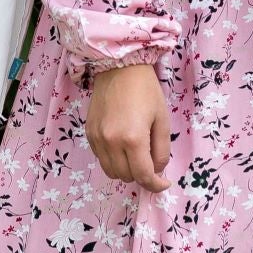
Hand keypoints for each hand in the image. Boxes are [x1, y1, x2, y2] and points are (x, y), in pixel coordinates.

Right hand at [86, 62, 170, 193]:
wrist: (118, 67)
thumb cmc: (146, 90)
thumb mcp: (162, 119)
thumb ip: (162, 150)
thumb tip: (156, 170)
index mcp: (133, 139)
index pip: (143, 176)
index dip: (155, 185)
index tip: (163, 183)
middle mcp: (111, 142)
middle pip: (126, 176)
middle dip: (141, 175)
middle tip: (150, 160)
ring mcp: (97, 139)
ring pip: (111, 172)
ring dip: (126, 170)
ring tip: (136, 154)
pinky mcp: (89, 133)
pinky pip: (101, 158)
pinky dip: (113, 160)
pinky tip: (121, 145)